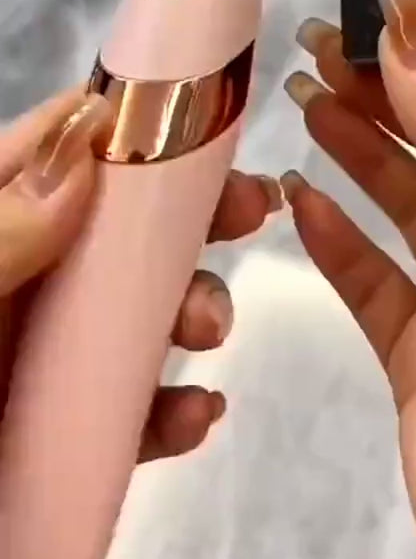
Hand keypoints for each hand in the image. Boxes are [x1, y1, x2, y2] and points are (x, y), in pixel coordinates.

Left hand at [0, 89, 280, 461]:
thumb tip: (86, 151)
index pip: (56, 153)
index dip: (134, 127)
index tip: (205, 124)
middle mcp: (17, 283)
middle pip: (118, 230)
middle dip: (190, 219)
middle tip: (250, 213)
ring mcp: (36, 359)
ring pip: (137, 317)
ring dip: (192, 310)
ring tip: (208, 330)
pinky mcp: (53, 434)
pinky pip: (127, 413)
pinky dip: (171, 411)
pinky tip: (195, 415)